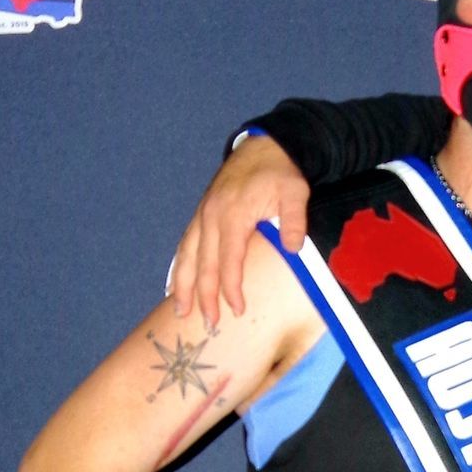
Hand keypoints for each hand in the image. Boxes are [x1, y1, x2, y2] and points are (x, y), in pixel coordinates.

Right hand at [169, 137, 307, 325]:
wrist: (264, 147)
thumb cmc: (280, 172)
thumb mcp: (295, 191)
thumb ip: (294, 220)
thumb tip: (293, 248)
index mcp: (232, 214)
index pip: (228, 260)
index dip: (231, 288)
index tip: (238, 310)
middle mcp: (211, 216)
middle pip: (203, 263)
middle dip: (204, 296)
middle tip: (209, 323)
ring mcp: (203, 214)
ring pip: (187, 255)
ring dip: (183, 285)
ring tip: (181, 311)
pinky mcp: (202, 214)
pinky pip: (186, 244)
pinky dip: (180, 266)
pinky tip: (175, 284)